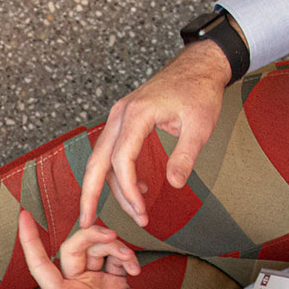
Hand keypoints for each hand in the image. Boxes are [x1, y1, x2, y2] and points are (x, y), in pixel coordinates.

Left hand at [17, 210, 192, 288]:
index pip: (41, 265)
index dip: (30, 241)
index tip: (24, 216)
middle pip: (73, 249)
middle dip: (92, 237)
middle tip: (112, 235)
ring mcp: (97, 285)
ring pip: (96, 250)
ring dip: (114, 247)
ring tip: (129, 258)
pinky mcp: (116, 282)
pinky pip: (115, 258)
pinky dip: (125, 257)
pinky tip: (135, 268)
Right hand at [77, 41, 231, 227]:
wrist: (198, 66)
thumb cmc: (199, 90)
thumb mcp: (200, 125)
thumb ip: (185, 156)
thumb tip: (174, 184)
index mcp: (136, 114)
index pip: (121, 160)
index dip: (128, 189)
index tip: (141, 210)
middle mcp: (120, 115)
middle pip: (96, 161)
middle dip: (90, 195)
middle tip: (88, 223)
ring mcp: (118, 117)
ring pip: (102, 159)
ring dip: (111, 189)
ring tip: (134, 211)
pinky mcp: (124, 120)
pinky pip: (112, 152)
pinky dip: (119, 174)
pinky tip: (140, 189)